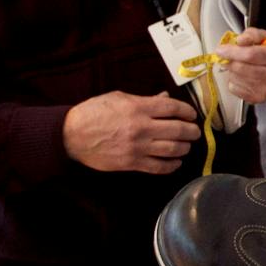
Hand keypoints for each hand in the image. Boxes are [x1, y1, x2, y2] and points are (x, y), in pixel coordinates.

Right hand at [62, 90, 199, 172]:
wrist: (70, 135)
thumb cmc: (94, 112)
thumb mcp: (119, 98)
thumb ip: (145, 100)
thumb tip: (165, 98)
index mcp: (139, 107)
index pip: (173, 107)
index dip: (187, 111)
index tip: (192, 114)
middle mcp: (141, 128)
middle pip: (178, 130)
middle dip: (192, 131)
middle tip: (195, 132)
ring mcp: (137, 147)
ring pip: (173, 149)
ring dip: (185, 148)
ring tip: (186, 146)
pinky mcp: (131, 163)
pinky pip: (158, 167)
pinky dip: (171, 165)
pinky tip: (176, 162)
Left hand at [215, 28, 265, 103]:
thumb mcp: (265, 37)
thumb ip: (252, 34)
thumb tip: (239, 41)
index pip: (250, 54)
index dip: (232, 52)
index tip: (220, 50)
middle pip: (240, 68)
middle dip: (229, 60)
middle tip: (228, 57)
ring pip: (235, 78)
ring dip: (232, 70)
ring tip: (240, 66)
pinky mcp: (257, 98)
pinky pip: (234, 89)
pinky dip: (234, 81)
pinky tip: (242, 76)